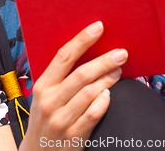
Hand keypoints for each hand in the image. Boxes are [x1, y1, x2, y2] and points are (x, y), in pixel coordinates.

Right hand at [22, 21, 127, 149]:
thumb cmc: (45, 118)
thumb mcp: (45, 95)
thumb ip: (61, 76)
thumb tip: (87, 49)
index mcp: (43, 85)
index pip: (64, 56)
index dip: (82, 40)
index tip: (98, 27)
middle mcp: (50, 101)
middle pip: (81, 74)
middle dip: (104, 61)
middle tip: (121, 53)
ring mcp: (61, 120)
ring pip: (90, 93)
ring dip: (108, 79)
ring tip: (118, 71)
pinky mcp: (73, 137)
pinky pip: (93, 114)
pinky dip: (104, 102)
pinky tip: (109, 95)